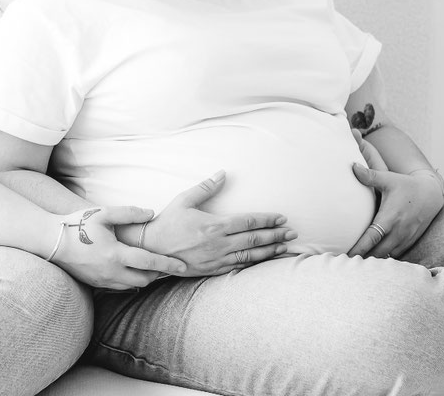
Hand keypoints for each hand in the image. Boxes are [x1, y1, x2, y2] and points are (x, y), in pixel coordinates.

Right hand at [51, 206, 187, 289]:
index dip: (168, 264)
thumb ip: (129, 213)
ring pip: (133, 286)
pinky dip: (130, 281)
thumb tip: (151, 213)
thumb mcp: (103, 213)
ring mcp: (103, 280)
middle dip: (158, 274)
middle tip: (169, 265)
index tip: (184, 266)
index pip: (149, 262)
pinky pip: (120, 287)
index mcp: (116, 254)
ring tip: (153, 267)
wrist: (51, 242)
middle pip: (144, 279)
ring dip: (144, 278)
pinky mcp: (96, 284)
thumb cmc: (77, 224)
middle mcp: (111, 272)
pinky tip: (132, 270)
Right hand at [141, 170, 295, 275]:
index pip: (248, 221)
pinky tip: (264, 261)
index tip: (282, 218)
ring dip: (269, 251)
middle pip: (254, 239)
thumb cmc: (167, 223)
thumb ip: (205, 187)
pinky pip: (238, 267)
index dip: (267, 219)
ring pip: (249, 256)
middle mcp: (218, 244)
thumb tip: (222, 173)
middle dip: (275, 235)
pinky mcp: (211, 270)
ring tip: (285, 247)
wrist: (151, 250)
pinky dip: (254, 264)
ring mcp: (216, 259)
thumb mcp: (184, 200)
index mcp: (214, 225)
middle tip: (292, 233)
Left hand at [347, 130, 443, 257]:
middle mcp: (398, 231)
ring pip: (386, 257)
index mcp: (390, 218)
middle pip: (377, 253)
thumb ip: (370, 175)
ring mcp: (405, 239)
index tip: (347, 255)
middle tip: (346, 262)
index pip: (372, 238)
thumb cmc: (406, 186)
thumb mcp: (388, 179)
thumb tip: (353, 167)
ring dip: (373, 260)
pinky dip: (384, 258)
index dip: (359, 248)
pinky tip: (372, 260)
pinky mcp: (409, 242)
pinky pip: (395, 255)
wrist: (431, 194)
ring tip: (357, 264)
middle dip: (363, 258)